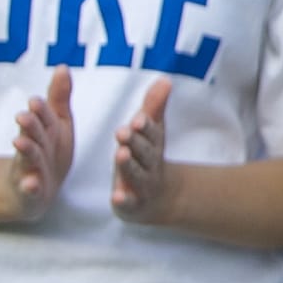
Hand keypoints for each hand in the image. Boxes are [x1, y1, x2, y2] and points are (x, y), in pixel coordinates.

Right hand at [4, 67, 74, 222]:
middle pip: (32, 134)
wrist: (33, 188)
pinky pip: (29, 189)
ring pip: (27, 158)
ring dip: (25, 150)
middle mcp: (34, 147)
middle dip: (29, 125)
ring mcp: (29, 168)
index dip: (39, 110)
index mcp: (43, 130)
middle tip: (24, 116)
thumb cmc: (48, 150)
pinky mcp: (30, 190)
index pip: (42, 117)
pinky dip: (29, 186)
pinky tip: (31, 185)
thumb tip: (62, 66)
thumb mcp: (57, 123)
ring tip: (20, 143)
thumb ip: (58, 97)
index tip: (36, 100)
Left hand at [110, 79, 178, 225]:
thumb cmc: (148, 157)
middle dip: (135, 142)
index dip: (145, 126)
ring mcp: (142, 184)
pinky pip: (129, 203)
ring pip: (136, 174)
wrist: (159, 197)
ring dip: (129, 165)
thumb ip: (154, 106)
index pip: (150, 133)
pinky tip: (117, 197)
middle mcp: (150, 163)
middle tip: (123, 132)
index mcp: (152, 144)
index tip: (137, 119)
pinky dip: (124, 200)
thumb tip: (165, 78)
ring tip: (120, 155)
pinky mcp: (133, 204)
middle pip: (144, 152)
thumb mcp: (153, 132)